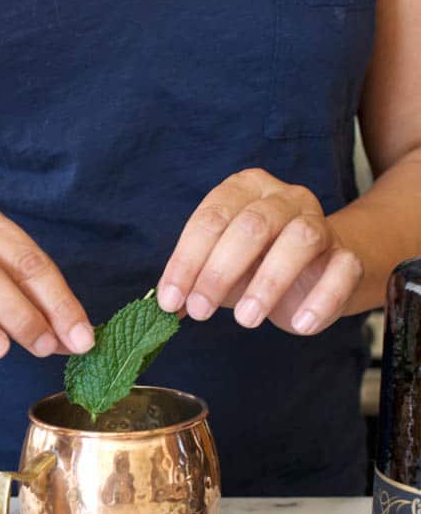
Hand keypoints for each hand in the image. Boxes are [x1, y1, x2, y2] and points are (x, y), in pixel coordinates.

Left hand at [157, 169, 363, 334]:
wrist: (318, 270)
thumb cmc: (257, 263)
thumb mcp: (219, 268)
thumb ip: (192, 283)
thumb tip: (164, 309)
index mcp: (244, 189)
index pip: (211, 219)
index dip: (187, 261)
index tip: (171, 301)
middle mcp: (284, 198)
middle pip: (253, 225)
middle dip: (220, 271)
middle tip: (200, 311)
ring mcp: (319, 223)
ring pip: (300, 239)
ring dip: (269, 282)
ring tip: (246, 320)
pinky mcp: (347, 256)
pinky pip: (342, 269)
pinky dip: (321, 298)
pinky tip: (299, 324)